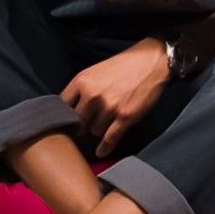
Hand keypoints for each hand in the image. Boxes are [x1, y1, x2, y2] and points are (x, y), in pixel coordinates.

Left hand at [60, 37, 169, 157]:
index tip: (68, 122)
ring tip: (108, 120)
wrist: (151, 62)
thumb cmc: (123, 66)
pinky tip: (101, 151)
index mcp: (82, 81)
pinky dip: (105, 147)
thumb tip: (68, 111)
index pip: (62, 107)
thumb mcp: (94, 72)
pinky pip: (110, 138)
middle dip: (83, 126)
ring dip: (100, 129)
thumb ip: (80, 90)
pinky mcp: (125, 116)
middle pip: (78, 123)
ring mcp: (109, 107)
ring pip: (95, 131)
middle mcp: (93, 95)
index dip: (65, 116)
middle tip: (89, 125)